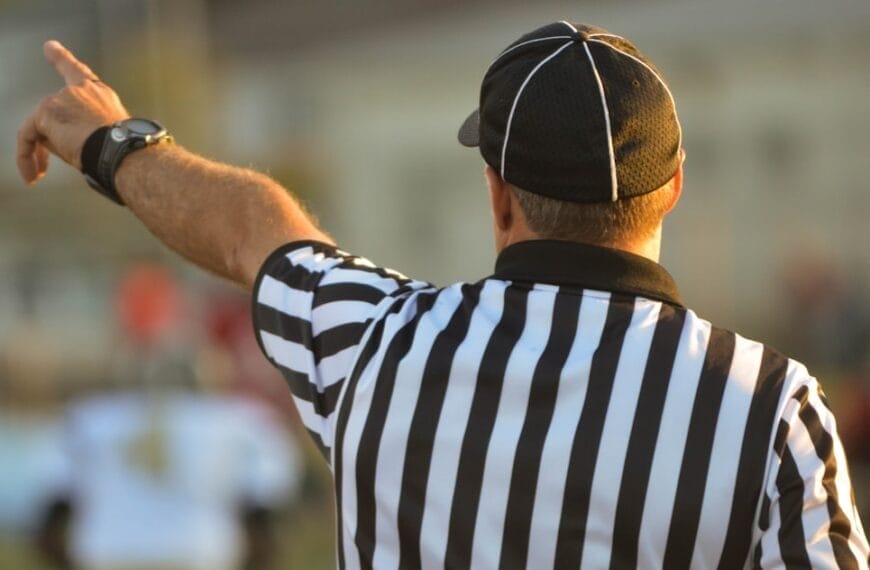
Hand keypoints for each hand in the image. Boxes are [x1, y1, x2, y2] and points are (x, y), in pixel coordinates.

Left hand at [17, 40, 129, 184]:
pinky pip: (27, 136)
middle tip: (44, 168)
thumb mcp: (105, 135)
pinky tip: (31, 174)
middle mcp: (80, 91)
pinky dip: (25, 156)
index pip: (77, 72)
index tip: (49, 47)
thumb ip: (79, 130)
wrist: (122, 152)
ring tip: (40, 175)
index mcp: (100, 95)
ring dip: (38, 153)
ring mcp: (62, 99)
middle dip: (49, 142)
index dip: (61, 58)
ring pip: (39, 126)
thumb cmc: (123, 151)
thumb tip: (51, 141)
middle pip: (53, 112)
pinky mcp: (47, 112)